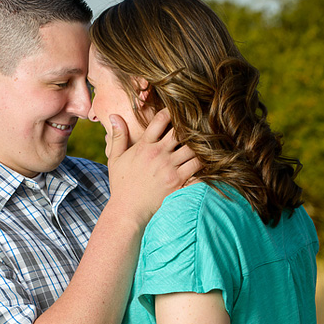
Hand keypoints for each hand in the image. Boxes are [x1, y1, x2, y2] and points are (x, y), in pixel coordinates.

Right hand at [106, 110, 201, 227]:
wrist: (128, 211)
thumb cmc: (121, 185)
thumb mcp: (115, 159)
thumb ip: (118, 136)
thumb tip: (115, 115)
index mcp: (145, 146)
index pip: (160, 120)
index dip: (171, 112)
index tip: (177, 111)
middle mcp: (159, 154)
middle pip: (182, 131)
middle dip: (190, 126)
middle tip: (197, 125)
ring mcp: (170, 168)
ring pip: (194, 148)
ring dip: (200, 145)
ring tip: (205, 142)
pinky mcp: (179, 182)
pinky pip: (198, 168)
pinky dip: (205, 163)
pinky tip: (209, 160)